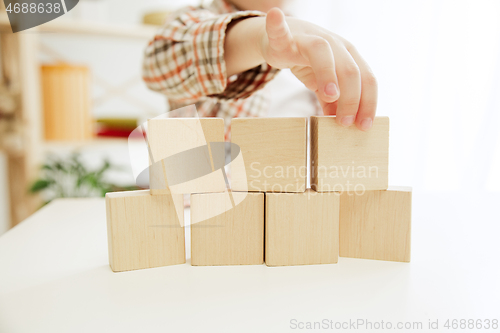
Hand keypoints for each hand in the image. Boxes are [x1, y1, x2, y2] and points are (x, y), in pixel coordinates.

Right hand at [259, 8, 376, 130]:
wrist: (285, 39)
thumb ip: (332, 102)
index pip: (367, 79)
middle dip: (351, 98)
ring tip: (329, 95)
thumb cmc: (307, 61)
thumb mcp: (322, 84)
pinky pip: (281, 31)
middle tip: (345, 122)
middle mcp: (334, 45)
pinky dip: (277, 25)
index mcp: (348, 57)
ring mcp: (310, 38)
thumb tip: (340, 123)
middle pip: (350, 69)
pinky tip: (275, 16)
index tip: (364, 126)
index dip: (368, 103)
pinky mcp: (285, 37)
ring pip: (323, 52)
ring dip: (328, 73)